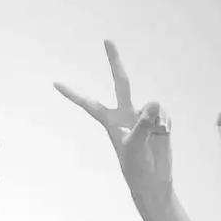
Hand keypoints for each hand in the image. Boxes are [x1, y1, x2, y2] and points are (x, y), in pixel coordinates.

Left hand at [53, 40, 172, 206]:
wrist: (154, 180)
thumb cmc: (137, 167)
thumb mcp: (135, 147)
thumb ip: (143, 123)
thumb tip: (154, 102)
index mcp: (111, 122)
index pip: (89, 104)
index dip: (74, 94)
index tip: (55, 83)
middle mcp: (125, 114)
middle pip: (121, 82)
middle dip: (115, 62)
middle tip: (106, 39)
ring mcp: (142, 116)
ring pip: (151, 105)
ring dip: (156, 119)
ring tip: (155, 136)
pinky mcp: (159, 119)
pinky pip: (163, 112)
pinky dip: (165, 122)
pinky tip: (163, 134)